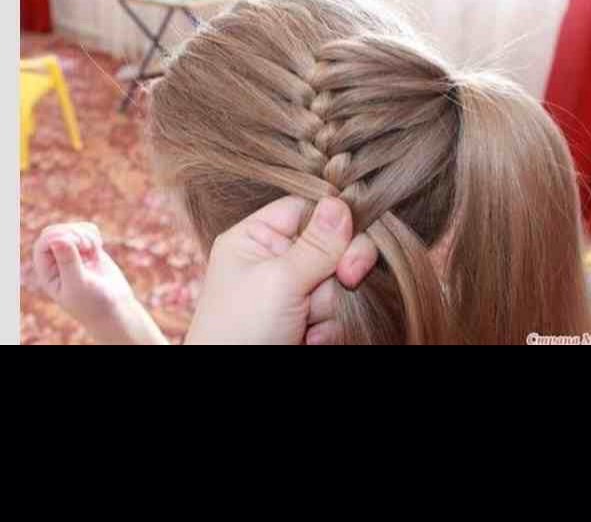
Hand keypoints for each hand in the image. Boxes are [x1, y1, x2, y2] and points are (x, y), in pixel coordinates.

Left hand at [29, 222, 166, 344]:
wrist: (114, 309)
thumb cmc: (93, 303)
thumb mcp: (79, 285)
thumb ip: (68, 262)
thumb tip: (58, 240)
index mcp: (47, 272)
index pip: (44, 242)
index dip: (60, 236)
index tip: (77, 244)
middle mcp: (56, 262)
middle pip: (56, 231)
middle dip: (73, 233)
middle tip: (88, 246)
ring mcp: (71, 254)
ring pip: (72, 228)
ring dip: (85, 234)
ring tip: (94, 249)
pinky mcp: (86, 250)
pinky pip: (85, 229)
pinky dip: (93, 234)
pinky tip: (98, 248)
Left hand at [185, 197, 377, 345]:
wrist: (231, 393)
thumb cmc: (241, 331)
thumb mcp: (279, 281)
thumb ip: (317, 245)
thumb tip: (342, 203)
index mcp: (255, 238)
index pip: (305, 208)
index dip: (333, 219)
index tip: (353, 235)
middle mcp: (273, 260)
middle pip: (329, 245)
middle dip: (338, 268)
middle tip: (347, 279)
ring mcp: (289, 293)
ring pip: (336, 282)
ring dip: (331, 306)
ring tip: (306, 326)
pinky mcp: (303, 321)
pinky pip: (335, 311)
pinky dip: (330, 328)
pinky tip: (310, 340)